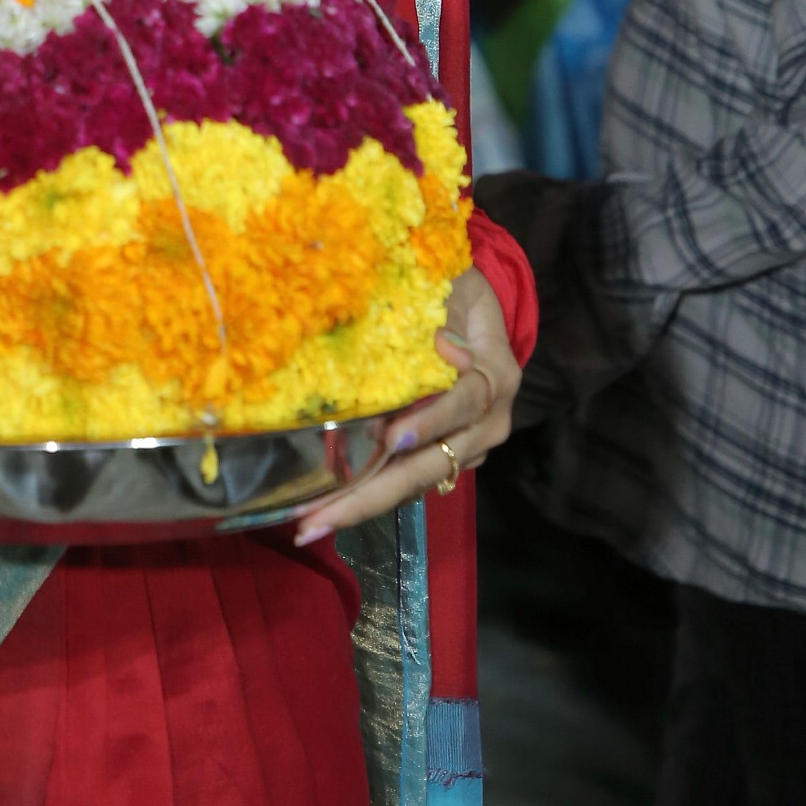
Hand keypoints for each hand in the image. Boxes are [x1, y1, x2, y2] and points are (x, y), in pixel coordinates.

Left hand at [292, 266, 519, 545]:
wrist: (475, 307)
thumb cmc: (457, 289)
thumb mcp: (453, 285)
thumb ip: (444, 312)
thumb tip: (438, 345)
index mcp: (495, 376)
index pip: (464, 402)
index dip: (430, 420)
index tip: (391, 438)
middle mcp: (489, 422)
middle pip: (433, 462)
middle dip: (374, 493)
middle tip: (320, 518)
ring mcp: (470, 445)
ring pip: (417, 481)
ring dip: (362, 502)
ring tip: (311, 521)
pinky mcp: (449, 455)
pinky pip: (410, 479)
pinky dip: (370, 492)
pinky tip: (326, 507)